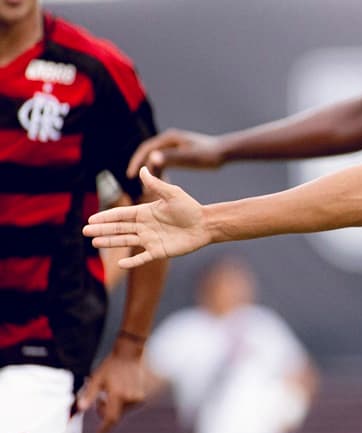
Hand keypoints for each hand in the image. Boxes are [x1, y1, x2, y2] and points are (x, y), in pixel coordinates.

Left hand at [76, 341, 145, 432]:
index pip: (111, 418)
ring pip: (125, 410)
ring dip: (116, 406)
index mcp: (118, 394)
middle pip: (117, 414)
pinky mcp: (145, 394)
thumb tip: (80, 408)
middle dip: (107, 411)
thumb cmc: (113, 365)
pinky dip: (125, 402)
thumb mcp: (97, 378)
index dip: (105, 428)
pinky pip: (132, 404)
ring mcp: (139, 396)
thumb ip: (89, 394)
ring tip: (112, 392)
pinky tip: (122, 390)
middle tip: (101, 401)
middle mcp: (131, 397)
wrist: (131, 353)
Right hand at [84, 167, 209, 268]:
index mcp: (145, 212)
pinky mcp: (159, 251)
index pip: (121, 215)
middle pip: (119, 228)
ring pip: (126, 241)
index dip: (106, 217)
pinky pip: (142, 258)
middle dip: (102, 230)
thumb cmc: (190, 207)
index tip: (91, 219)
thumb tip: (142, 168)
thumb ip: (155, 184)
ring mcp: (150, 239)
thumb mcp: (172, 194)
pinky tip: (120, 264)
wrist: (206, 224)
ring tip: (94, 243)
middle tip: (85, 232)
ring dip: (110, 242)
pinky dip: (132, 261)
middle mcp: (145, 226)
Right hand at [127, 128, 223, 177]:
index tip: (131, 175)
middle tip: (139, 184)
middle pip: (149, 154)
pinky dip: (161, 172)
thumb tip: (152, 158)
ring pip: (157, 160)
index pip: (146, 149)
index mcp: (169, 139)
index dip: (136, 161)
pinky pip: (165, 163)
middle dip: (142, 169)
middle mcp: (169, 141)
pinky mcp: (180, 153)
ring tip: (150, 188)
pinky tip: (163, 184)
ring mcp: (174, 146)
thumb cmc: (210, 154)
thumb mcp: (190, 157)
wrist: (226, 151)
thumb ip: (172, 158)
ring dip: (152, 172)